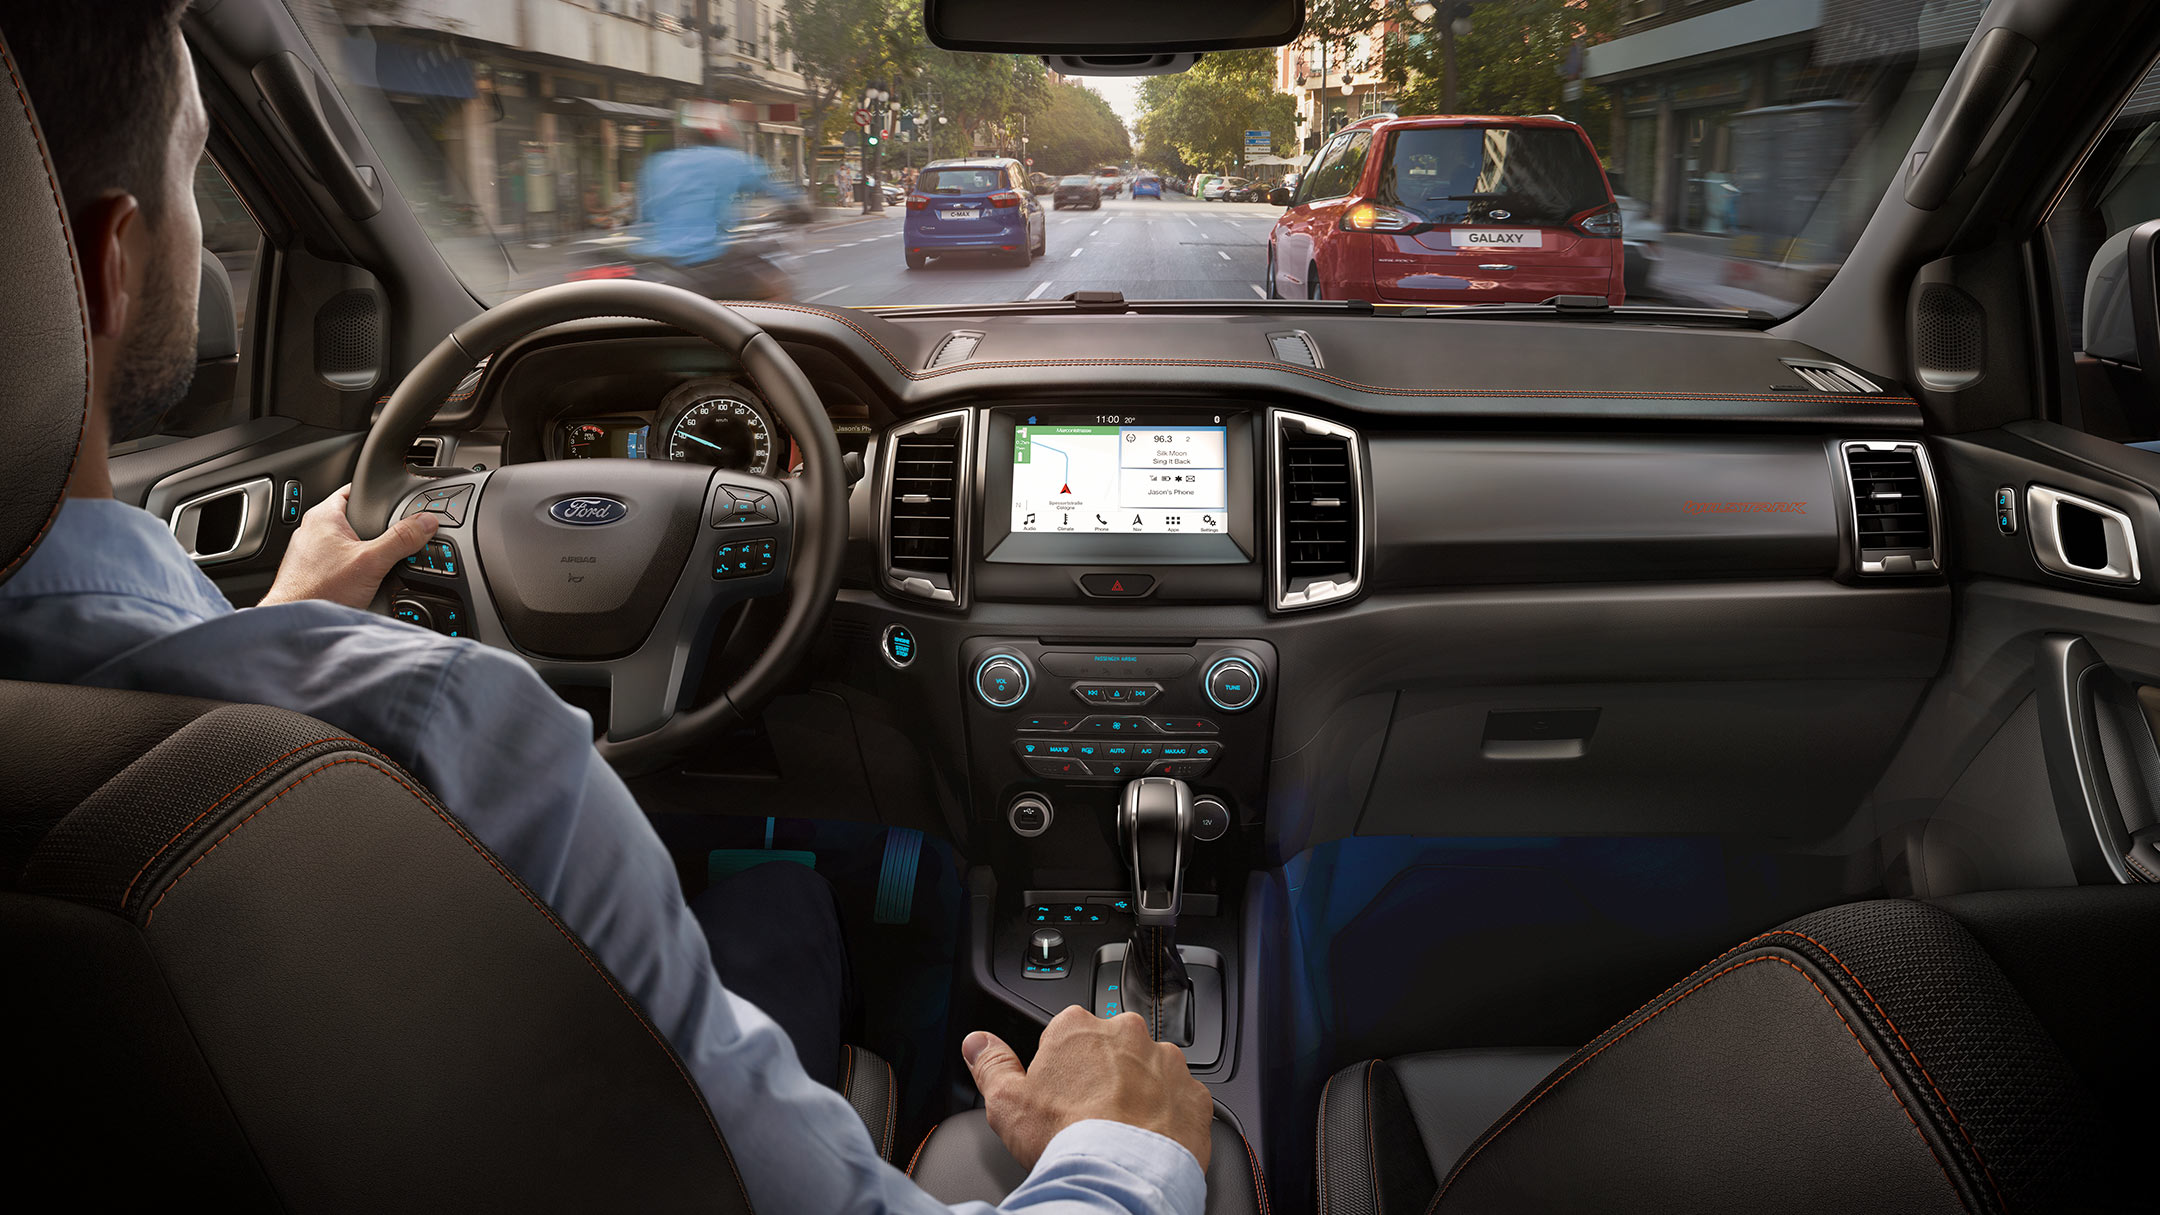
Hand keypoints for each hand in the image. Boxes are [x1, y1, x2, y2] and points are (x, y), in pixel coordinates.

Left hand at [258, 485, 437, 610]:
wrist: (297, 625)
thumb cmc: (318, 591)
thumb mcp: (371, 562)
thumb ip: (401, 539)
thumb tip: (426, 522)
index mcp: (324, 516)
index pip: (355, 489)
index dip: (378, 492)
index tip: (398, 498)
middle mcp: (313, 530)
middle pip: (355, 517)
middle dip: (376, 527)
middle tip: (396, 536)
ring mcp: (310, 551)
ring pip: (347, 542)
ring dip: (366, 550)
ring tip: (382, 562)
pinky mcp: (312, 571)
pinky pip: (340, 561)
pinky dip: (354, 567)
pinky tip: (365, 581)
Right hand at [963, 1006, 1212, 1173]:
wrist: (1121, 1176)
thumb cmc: (1067, 1138)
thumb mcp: (1007, 1102)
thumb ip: (991, 1064)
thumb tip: (977, 1043)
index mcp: (1078, 1027)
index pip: (1066, 1035)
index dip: (1062, 1068)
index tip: (1061, 1095)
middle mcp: (1127, 1033)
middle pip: (1111, 1048)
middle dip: (1104, 1074)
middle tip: (1089, 1114)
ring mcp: (1166, 1062)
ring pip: (1149, 1070)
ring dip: (1139, 1091)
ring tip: (1121, 1130)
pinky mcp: (1194, 1093)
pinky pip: (1181, 1099)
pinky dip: (1169, 1115)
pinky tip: (1149, 1139)